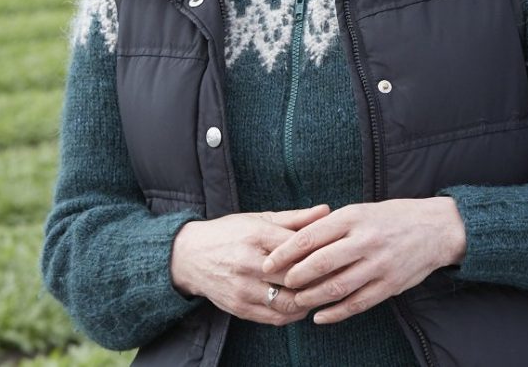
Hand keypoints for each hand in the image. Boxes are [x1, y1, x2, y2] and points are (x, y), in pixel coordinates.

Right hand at [170, 204, 329, 324]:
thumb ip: (294, 218)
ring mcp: (243, 289)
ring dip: (309, 301)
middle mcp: (248, 263)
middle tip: (338, 276)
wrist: (188, 257)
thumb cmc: (229, 234)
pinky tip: (302, 304)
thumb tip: (326, 210)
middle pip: (296, 276)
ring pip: (288, 303)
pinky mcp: (239, 308)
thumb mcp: (258, 219)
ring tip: (322, 293)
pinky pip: (275, 318)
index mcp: (256, 235)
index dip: (323, 253)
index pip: (299, 247)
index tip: (339, 254)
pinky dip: (293, 314)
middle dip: (320, 279)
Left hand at [260, 197, 466, 325]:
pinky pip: (357, 304)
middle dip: (294, 277)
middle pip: (320, 263)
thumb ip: (332, 226)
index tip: (268, 262)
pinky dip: (335, 313)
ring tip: (297, 301)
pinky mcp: (390, 285)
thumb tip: (294, 241)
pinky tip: (320, 317)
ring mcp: (379, 264)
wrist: (436, 229)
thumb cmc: (392, 217)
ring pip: (337, 287)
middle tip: (280, 284)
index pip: (310, 236)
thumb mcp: (361, 211)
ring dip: (312, 298)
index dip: (285, 252)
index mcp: (354, 217)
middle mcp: (366, 240)